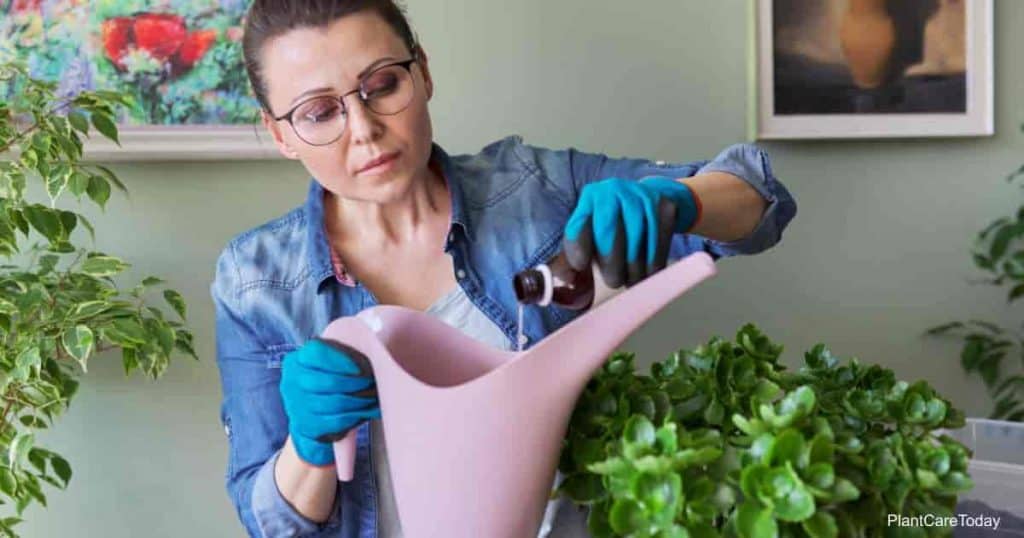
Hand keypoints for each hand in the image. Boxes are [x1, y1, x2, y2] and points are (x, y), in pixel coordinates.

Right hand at [280, 338, 380, 465]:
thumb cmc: (326, 378)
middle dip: (356, 383)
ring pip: (334, 403)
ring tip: (374, 397)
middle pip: (328, 381)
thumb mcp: (328, 362)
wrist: (310, 410)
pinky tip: (365, 411)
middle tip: (372, 383)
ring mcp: (295, 406)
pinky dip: (354, 416)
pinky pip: (335, 421)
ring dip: (360, 401)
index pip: (318, 353)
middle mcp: (291, 382)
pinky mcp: (305, 426)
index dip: (342, 360)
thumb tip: (372, 354)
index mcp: (295, 361)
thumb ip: (342, 355)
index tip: (361, 367)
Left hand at [563, 176, 700, 287]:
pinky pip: (659, 237)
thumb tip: (565, 279)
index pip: (580, 224)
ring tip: (631, 281)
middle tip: (613, 282)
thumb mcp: (593, 231)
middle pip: (608, 229)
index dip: (579, 247)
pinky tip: (649, 273)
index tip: (581, 266)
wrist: (649, 199)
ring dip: (634, 266)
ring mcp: (640, 195)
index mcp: (590, 198)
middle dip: (611, 261)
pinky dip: (654, 260)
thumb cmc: (614, 225)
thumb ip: (578, 252)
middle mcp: (613, 191)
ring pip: (636, 235)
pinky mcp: (663, 205)